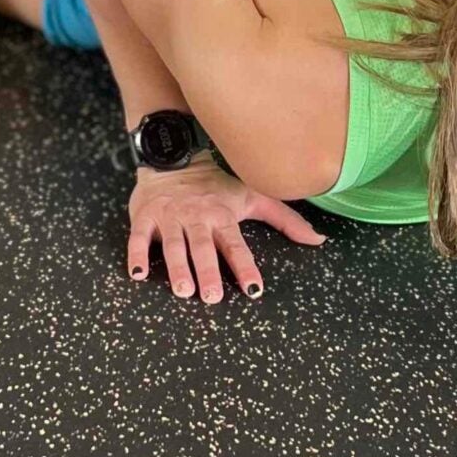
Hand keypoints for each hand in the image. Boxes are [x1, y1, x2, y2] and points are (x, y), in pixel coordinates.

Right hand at [128, 159, 327, 301]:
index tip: (254, 289)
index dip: (246, 267)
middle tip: (212, 297)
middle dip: (208, 271)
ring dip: (177, 268)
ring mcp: (170, 217)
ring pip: (173, 245)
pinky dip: (136, 256)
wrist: (175, 159)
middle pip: (203, 247)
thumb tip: (319, 239)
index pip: (237, 245)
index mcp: (223, 216)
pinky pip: (138, 238)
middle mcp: (197, 217)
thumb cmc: (216, 187)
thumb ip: (286, 220)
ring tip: (182, 291)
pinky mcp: (145, 217)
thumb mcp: (253, 198)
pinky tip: (138, 276)